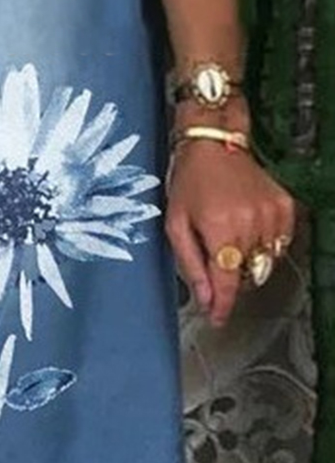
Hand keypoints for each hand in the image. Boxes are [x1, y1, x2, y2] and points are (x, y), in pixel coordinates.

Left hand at [164, 140, 295, 327]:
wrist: (214, 143)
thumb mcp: (176, 223)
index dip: (222, 306)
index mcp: (220, 228)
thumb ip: (190, 264)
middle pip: (245, 275)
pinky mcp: (286, 208)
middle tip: (214, 256)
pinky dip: (264, 245)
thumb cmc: (189, 182)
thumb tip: (204, 299)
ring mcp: (272, 216)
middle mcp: (250, 224)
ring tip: (229, 235)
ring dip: (247, 261)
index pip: (227, 282)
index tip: (217, 320)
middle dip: (229, 277)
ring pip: (263, 263)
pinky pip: (279, 244)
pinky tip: (247, 226)